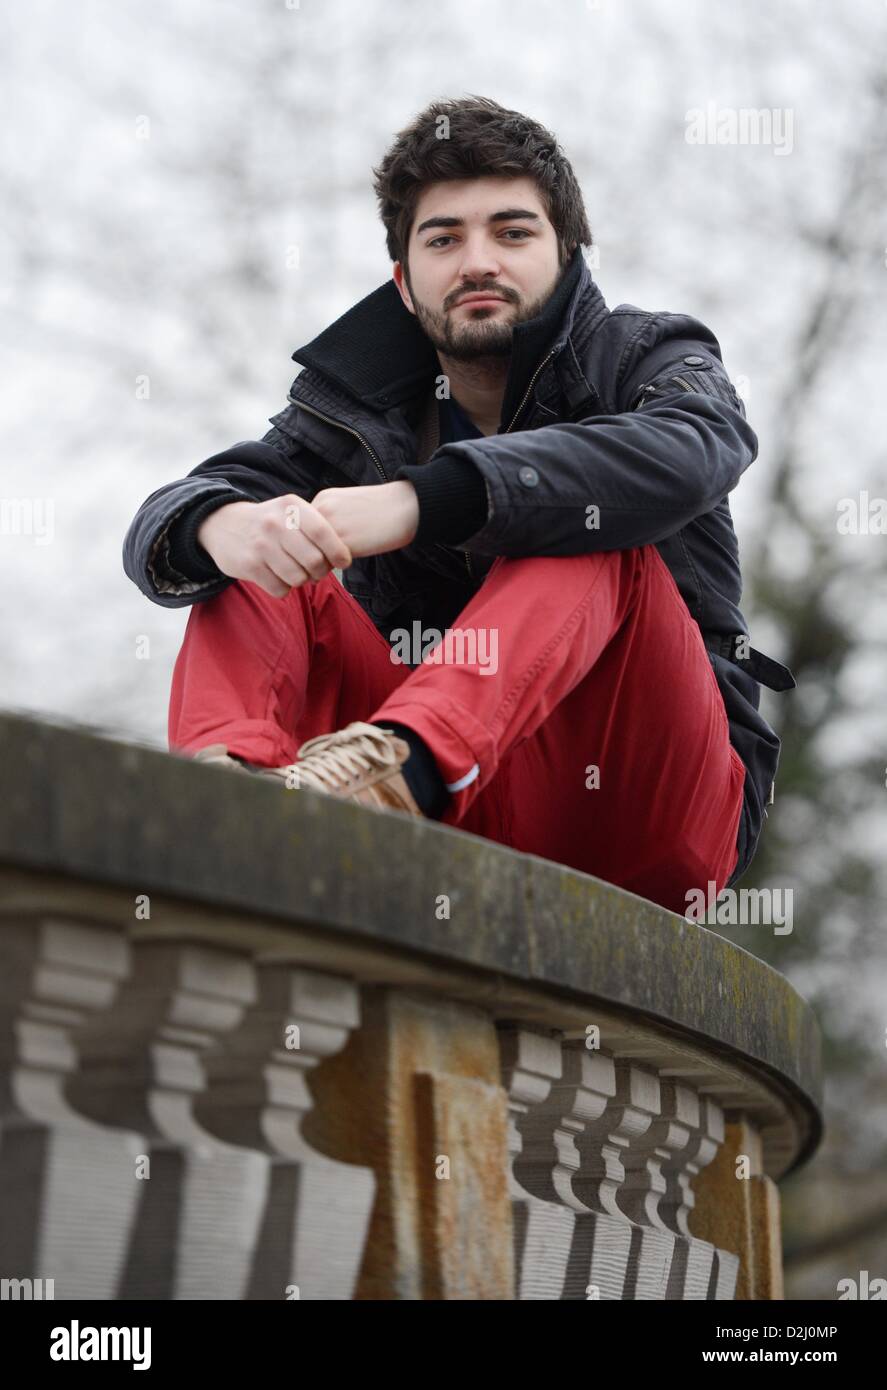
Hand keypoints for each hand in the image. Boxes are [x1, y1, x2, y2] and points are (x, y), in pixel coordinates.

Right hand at [196, 494, 352, 598]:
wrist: (225, 524)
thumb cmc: (271, 522)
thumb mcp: (291, 512)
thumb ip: (316, 528)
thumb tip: (343, 557)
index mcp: (291, 507)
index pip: (323, 532)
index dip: (338, 551)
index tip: (343, 562)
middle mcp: (275, 523)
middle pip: (314, 560)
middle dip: (320, 571)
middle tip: (316, 571)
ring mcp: (261, 545)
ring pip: (298, 578)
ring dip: (301, 581)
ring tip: (295, 572)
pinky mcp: (249, 565)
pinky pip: (280, 588)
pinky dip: (283, 588)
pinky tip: (278, 577)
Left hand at [310, 481, 419, 558]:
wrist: (406, 507)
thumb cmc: (381, 510)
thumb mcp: (347, 505)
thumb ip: (328, 520)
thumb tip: (314, 548)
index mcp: (322, 499)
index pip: (300, 530)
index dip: (309, 544)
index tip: (323, 550)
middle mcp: (321, 510)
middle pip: (301, 543)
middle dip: (310, 557)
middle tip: (326, 562)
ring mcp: (331, 526)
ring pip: (312, 555)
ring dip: (322, 564)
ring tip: (339, 561)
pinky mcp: (344, 542)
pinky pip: (328, 563)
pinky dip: (335, 567)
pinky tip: (352, 559)